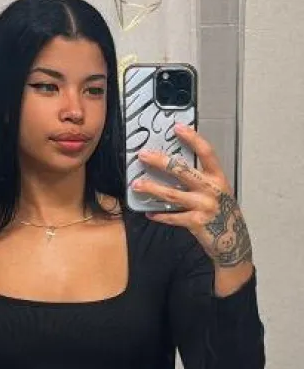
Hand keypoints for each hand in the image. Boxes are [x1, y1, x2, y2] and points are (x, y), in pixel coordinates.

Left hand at [132, 124, 252, 268]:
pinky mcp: (196, 222)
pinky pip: (172, 216)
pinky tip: (149, 212)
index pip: (206, 152)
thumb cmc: (223, 214)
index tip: (178, 127)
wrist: (233, 241)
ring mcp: (204, 206)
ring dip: (152, 188)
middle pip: (182, 170)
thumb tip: (172, 170)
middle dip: (160, 161)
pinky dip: (160, 214)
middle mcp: (212, 190)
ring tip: (137, 185)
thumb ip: (201, 181)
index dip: (192, 138)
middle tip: (143, 155)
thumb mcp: (217, 192)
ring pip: (172, 194)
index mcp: (218, 178)